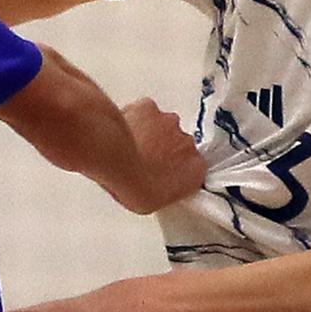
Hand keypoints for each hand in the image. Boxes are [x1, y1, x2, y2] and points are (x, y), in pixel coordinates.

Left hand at [111, 97, 205, 212]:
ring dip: (151, 134)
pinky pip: (145, 111)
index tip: (165, 176)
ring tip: (131, 148)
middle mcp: (187, 144)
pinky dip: (136, 118)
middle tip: (143, 162)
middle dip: (164, 151)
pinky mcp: (150, 108)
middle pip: (179, 145)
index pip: (193, 169)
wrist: (115, 161)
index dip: (177, 171)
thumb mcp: (152, 203)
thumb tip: (154, 189)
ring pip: (163, 126)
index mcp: (194, 170)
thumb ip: (164, 190)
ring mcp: (169, 123)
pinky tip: (124, 131)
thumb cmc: (134, 184)